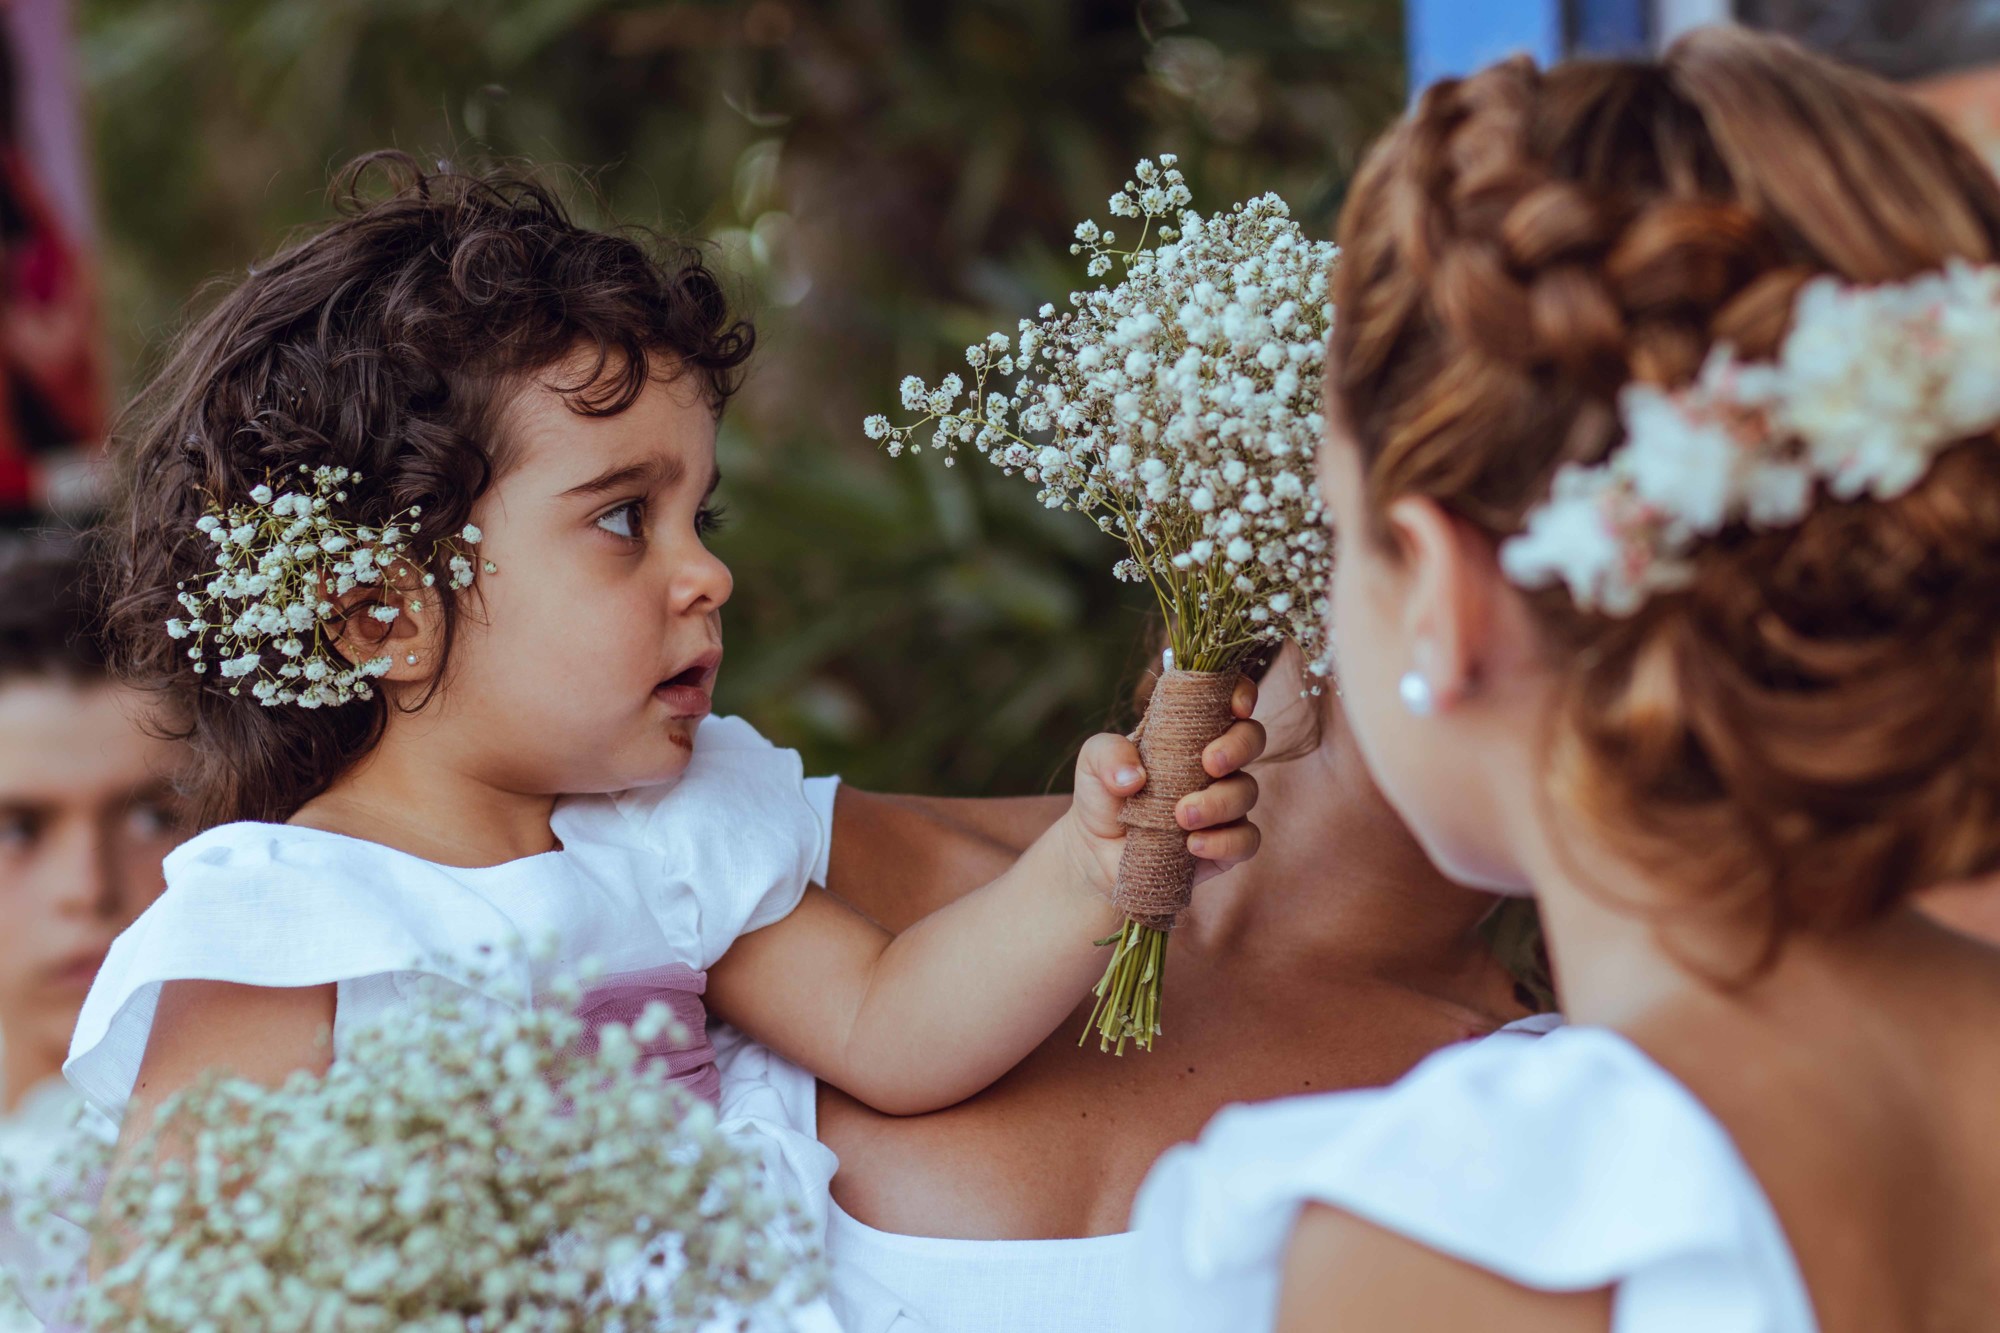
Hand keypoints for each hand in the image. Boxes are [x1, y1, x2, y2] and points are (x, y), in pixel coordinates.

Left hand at [1064, 674, 1266, 897]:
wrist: (1096, 850)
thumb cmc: (1103, 794)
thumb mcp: (1092, 763)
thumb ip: (1108, 754)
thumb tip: (1134, 777)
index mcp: (1190, 732)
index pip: (1229, 700)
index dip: (1242, 693)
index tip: (1236, 706)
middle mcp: (1215, 763)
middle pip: (1252, 739)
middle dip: (1238, 746)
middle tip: (1209, 763)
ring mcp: (1225, 803)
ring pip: (1248, 792)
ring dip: (1219, 802)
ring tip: (1181, 816)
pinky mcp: (1226, 843)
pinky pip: (1246, 840)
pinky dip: (1225, 842)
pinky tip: (1193, 845)